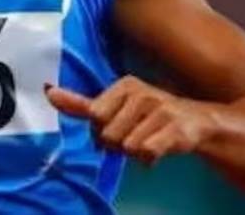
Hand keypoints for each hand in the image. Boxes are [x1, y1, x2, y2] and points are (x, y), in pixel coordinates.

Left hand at [45, 75, 216, 165]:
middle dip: (118, 143)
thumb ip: (81, 103)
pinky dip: (149, 159)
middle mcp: (142, 93)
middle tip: (135, 133)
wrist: (196, 121)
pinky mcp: (175, 129)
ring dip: (135, 152)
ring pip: (127, 147)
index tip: (118, 122)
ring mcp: (160, 110)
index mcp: (125, 85)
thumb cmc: (147, 114)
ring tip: (149, 139)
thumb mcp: (115, 104)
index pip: (94, 116)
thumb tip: (48, 92)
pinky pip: (147, 154)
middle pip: (109, 135)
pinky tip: (159, 149)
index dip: (102, 129)